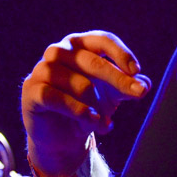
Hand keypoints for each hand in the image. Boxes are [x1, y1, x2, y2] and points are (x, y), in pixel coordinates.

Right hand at [22, 30, 149, 176]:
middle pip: (93, 62)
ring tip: (105, 121)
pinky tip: (92, 122)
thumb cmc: (88, 105)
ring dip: (97, 105)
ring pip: (78, 83)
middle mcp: (59, 51)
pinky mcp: (32, 90)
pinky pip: (57, 98)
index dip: (121, 54)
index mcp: (80, 44)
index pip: (102, 40)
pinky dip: (79, 112)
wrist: (61, 136)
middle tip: (139, 94)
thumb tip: (144, 85)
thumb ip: (130, 87)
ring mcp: (42, 69)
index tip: (137, 72)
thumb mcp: (113, 95)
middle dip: (119, 80)